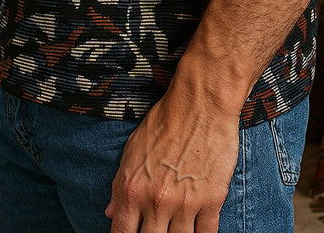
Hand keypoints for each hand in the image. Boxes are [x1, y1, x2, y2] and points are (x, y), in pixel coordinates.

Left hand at [105, 86, 238, 232]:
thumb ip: (120, 186)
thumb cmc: (164, 121)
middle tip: (157, 227)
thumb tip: (110, 213)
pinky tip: (197, 227)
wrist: (201, 103)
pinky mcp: (213, 200)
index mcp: (132, 190)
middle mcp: (157, 202)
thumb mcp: (132, 150)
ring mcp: (186, 204)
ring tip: (175, 224)